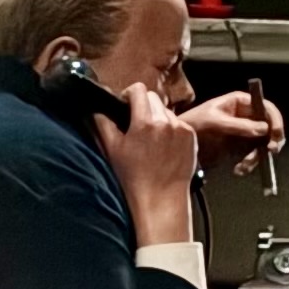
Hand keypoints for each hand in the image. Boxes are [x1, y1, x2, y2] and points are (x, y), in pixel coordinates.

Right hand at [112, 81, 200, 244]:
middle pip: (153, 97)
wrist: (161, 199)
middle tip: (136, 125)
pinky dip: (170, 130)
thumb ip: (102, 124)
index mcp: (145, 122)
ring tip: (151, 140)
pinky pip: (178, 123)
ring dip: (157, 118)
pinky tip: (163, 147)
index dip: (129, 95)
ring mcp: (181, 129)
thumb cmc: (135, 178)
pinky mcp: (191, 137)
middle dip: (143, 106)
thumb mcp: (112, 150)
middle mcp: (166, 122)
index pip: (138, 90)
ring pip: (166, 111)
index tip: (125, 106)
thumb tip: (97, 110)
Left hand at [188, 85, 287, 177]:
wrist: (178, 144)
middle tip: (271, 151)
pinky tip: (239, 169)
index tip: (276, 133)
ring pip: (264, 143)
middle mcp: (246, 116)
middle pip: (270, 126)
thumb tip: (263, 128)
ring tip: (245, 165)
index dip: (275, 119)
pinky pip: (254, 155)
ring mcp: (245, 132)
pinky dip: (250, 164)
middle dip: (272, 139)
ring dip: (259, 156)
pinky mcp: (241, 147)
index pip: (266, 107)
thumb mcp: (215, 122)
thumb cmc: (193, 124)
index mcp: (240, 102)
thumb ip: (239, 125)